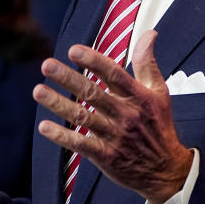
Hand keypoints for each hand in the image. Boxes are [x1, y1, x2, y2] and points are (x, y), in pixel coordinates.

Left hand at [33, 30, 192, 203]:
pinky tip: (44, 127)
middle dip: (68, 78)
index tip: (73, 50)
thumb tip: (149, 33)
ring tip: (38, 91)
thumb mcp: (159, 92)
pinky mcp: (106, 155)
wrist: (166, 170)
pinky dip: (62, 136)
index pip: (113, 74)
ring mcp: (115, 136)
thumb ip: (148, 62)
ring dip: (58, 103)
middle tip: (47, 65)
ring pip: (82, 117)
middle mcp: (126, 114)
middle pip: (93, 93)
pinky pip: (81, 144)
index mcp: (138, 96)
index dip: (93, 61)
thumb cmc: (159, 126)